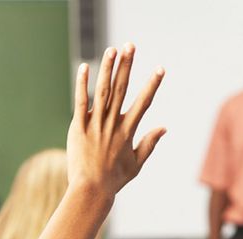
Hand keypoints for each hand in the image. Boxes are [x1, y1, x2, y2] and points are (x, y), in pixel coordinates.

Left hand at [67, 43, 165, 199]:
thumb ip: (150, 143)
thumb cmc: (115, 179)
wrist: (91, 189)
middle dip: (127, 66)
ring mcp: (95, 124)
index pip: (144, 102)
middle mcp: (113, 124)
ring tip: (112, 49)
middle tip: (131, 46)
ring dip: (108, 68)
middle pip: (121, 89)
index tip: (160, 69)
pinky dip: (82, 84)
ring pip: (103, 91)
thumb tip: (164, 127)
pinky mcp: (78, 126)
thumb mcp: (137, 163)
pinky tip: (85, 67)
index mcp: (129, 131)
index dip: (152, 84)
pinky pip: (80, 101)